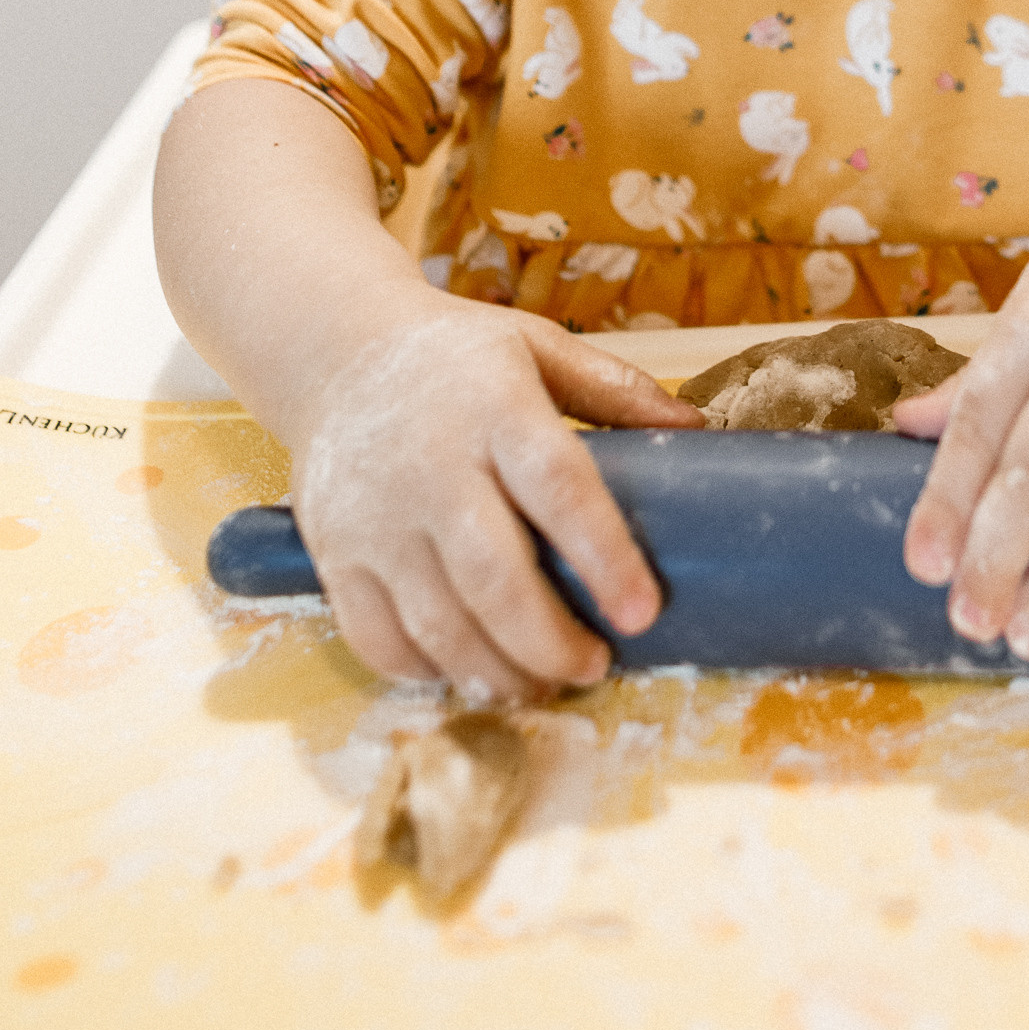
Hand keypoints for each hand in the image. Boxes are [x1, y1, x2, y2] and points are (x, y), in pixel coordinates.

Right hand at [290, 299, 702, 699]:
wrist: (332, 348)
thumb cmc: (454, 357)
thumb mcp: (536, 346)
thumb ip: (613, 389)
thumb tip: (696, 428)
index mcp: (495, 408)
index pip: (559, 488)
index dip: (605, 557)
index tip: (643, 613)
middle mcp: (431, 465)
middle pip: (493, 578)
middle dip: (549, 642)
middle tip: (594, 666)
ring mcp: (375, 517)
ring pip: (437, 624)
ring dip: (496, 671)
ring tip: (541, 682)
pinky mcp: (334, 553)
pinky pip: (377, 638)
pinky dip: (427, 672)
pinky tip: (469, 671)